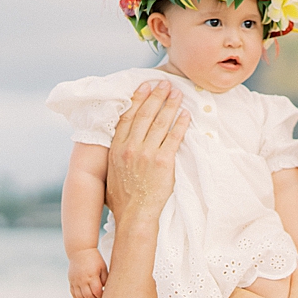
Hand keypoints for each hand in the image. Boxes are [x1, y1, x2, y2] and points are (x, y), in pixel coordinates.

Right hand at [68, 247, 107, 297]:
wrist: (80, 251)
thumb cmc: (95, 259)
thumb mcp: (103, 267)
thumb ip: (105, 279)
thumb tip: (105, 290)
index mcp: (92, 276)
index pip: (97, 292)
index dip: (101, 297)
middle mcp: (82, 280)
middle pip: (88, 297)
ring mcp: (75, 281)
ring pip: (80, 297)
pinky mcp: (71, 281)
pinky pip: (73, 294)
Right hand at [105, 80, 189, 225]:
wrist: (134, 214)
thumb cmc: (122, 198)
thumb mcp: (111, 171)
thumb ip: (116, 153)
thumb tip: (121, 140)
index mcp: (116, 148)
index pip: (128, 116)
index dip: (137, 99)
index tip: (145, 86)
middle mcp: (130, 148)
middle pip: (145, 115)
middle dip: (156, 96)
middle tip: (165, 83)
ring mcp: (146, 154)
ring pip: (160, 123)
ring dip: (170, 105)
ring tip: (178, 93)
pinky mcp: (163, 163)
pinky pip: (174, 138)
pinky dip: (180, 124)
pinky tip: (186, 114)